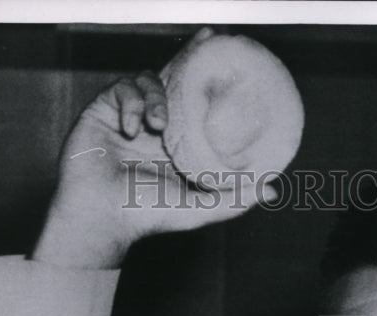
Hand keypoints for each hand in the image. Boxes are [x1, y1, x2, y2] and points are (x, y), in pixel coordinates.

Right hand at [32, 29, 274, 269]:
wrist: (102, 215)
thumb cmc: (149, 216)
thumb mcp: (202, 208)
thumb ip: (236, 199)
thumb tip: (274, 190)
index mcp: (179, 143)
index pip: (199, 102)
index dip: (213, 80)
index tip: (232, 57)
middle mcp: (156, 126)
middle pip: (175, 78)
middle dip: (191, 56)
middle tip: (208, 38)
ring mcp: (130, 115)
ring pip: (149, 80)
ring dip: (156, 97)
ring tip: (158, 125)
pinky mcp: (104, 109)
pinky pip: (122, 88)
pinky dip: (131, 104)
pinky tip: (131, 128)